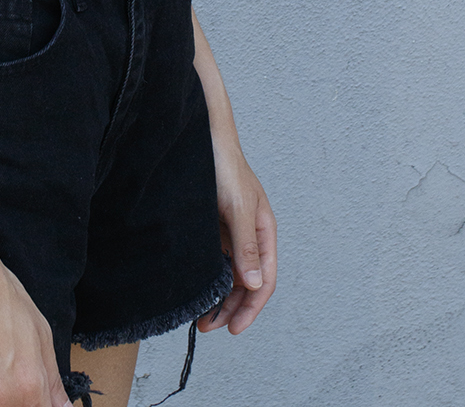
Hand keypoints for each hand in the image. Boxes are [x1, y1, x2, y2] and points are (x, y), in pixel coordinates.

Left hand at [197, 143, 276, 335]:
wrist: (201, 137)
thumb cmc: (225, 165)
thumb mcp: (238, 207)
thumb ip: (247, 246)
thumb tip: (255, 283)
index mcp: (264, 230)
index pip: (265, 278)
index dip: (251, 306)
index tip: (234, 327)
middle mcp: (248, 234)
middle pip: (246, 281)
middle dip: (232, 307)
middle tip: (210, 326)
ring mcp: (230, 231)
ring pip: (229, 273)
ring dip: (219, 296)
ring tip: (202, 316)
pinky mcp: (212, 226)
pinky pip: (215, 259)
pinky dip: (210, 276)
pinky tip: (198, 288)